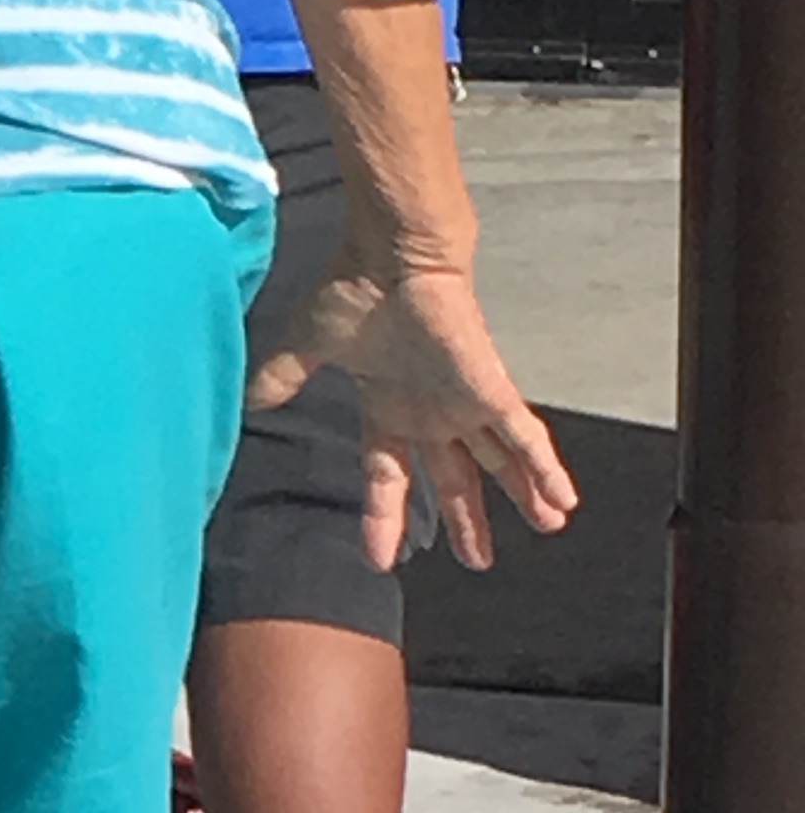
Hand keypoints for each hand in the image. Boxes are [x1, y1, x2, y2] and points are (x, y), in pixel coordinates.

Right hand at [249, 262, 577, 573]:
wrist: (391, 254)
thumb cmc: (353, 291)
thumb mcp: (304, 346)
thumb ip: (283, 377)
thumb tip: (250, 405)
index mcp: (390, 408)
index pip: (388, 475)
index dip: (384, 516)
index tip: (381, 558)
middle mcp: (432, 412)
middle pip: (456, 478)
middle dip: (468, 518)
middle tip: (479, 558)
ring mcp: (465, 403)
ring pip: (500, 461)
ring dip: (523, 495)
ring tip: (550, 525)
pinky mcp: (489, 390)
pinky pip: (523, 437)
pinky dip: (543, 468)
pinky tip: (562, 499)